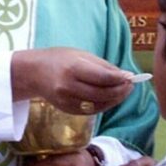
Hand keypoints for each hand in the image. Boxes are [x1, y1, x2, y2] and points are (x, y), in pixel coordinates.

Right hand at [11, 47, 132, 115]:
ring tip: (123, 91)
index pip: (103, 78)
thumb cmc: (59, 59)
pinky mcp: (67, 109)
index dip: (120, 79)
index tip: (131, 77)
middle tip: (131, 85)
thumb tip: (124, 75)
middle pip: (102, 93)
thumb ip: (102, 66)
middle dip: (120, 90)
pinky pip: (91, 110)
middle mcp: (69, 87)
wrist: (33, 73)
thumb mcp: (80, 54)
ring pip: (99, 105)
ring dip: (115, 99)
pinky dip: (103, 105)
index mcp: (73, 68)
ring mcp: (67, 100)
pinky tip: (110, 98)